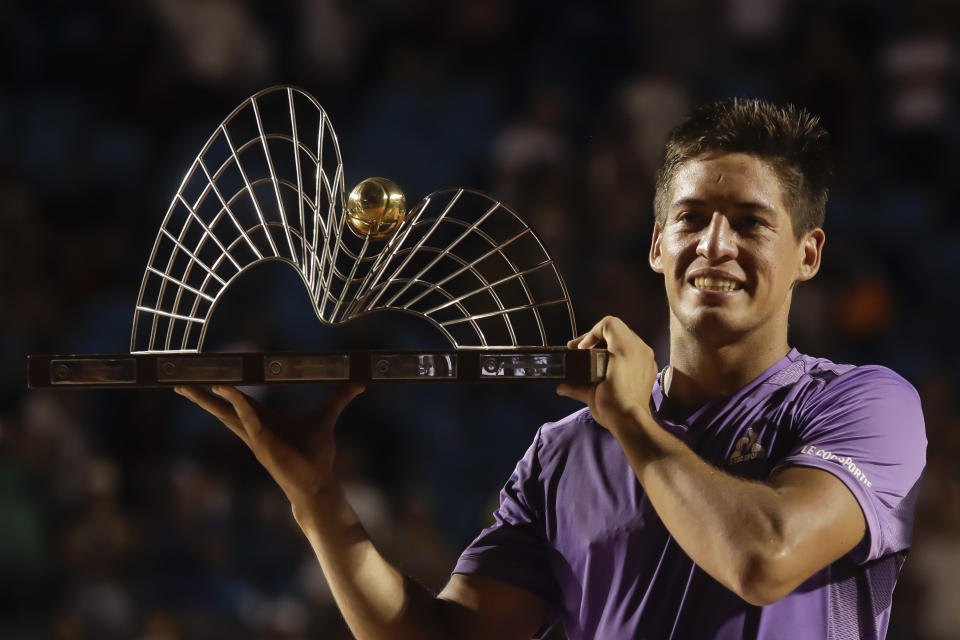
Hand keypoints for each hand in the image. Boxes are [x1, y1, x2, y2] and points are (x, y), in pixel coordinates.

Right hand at [174, 384, 364, 505]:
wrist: (317, 482)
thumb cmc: (317, 453)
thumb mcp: (327, 416)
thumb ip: (339, 397)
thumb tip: (359, 382)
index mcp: (263, 421)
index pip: (237, 401)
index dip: (222, 388)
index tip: (206, 375)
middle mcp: (254, 429)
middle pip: (221, 408)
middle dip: (200, 395)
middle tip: (178, 382)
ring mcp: (255, 437)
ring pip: (227, 412)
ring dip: (209, 398)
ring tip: (188, 385)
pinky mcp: (263, 443)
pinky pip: (248, 419)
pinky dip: (238, 404)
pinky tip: (227, 390)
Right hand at [556, 316, 657, 434]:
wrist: (632, 422)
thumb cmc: (611, 405)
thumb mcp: (589, 393)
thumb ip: (575, 385)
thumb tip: (561, 386)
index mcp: (625, 348)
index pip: (608, 324)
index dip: (591, 333)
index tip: (581, 349)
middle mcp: (639, 349)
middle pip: (617, 330)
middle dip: (598, 338)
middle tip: (582, 351)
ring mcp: (647, 358)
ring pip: (627, 339)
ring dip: (610, 345)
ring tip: (597, 358)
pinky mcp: (650, 369)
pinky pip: (635, 352)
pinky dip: (621, 355)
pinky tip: (611, 368)